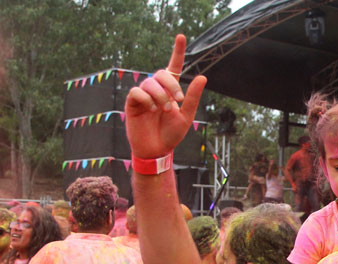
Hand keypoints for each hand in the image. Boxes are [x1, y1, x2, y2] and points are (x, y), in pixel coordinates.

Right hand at [124, 34, 206, 159]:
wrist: (157, 151)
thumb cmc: (171, 134)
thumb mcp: (186, 116)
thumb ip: (192, 98)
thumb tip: (202, 77)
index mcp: (170, 91)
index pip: (173, 67)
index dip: (177, 51)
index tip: (181, 36)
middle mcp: (156, 90)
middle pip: (161, 74)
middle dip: (171, 85)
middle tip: (177, 101)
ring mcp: (144, 95)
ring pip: (149, 83)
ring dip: (159, 96)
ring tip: (162, 110)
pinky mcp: (132, 103)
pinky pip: (136, 92)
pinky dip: (145, 99)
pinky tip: (150, 109)